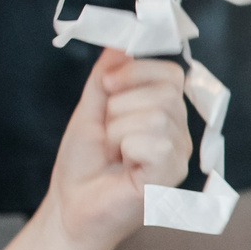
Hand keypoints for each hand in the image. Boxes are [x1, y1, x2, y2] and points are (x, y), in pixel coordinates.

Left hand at [47, 48, 188, 249]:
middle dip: (119, 107)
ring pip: (156, 116)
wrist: (71, 206)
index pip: (171, 74)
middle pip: (164, 93)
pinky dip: (127, 149)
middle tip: (108, 135)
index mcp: (165, 114)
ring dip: (118, 132)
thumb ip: (107, 78)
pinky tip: (125, 166)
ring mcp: (179, 155)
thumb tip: (119, 44)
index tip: (105, 87)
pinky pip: (153, 142)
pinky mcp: (172, 176)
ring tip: (113, 153)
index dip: (136, 72)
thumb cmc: (83, 165)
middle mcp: (179, 133)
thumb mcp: (91, 110)